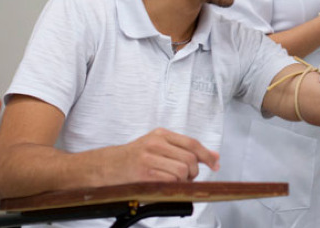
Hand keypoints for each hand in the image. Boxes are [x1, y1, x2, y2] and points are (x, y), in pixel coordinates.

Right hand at [103, 128, 219, 183]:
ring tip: (174, 182)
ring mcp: (149, 157)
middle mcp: (156, 143)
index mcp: (161, 134)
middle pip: (190, 159)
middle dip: (193, 172)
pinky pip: (170, 180)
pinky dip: (173, 186)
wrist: (104, 166)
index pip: (192, 143)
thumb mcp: (157, 146)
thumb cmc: (133, 158)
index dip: (207, 155)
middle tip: (187, 178)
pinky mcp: (144, 173)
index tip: (215, 164)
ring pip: (182, 170)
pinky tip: (165, 186)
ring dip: (183, 181)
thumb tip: (213, 156)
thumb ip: (182, 149)